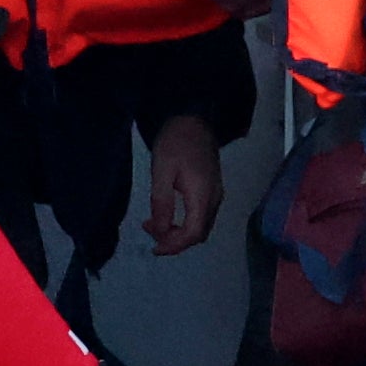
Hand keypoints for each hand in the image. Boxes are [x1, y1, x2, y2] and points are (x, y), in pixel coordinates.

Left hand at [143, 116, 221, 255]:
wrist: (193, 118)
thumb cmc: (176, 141)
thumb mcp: (162, 171)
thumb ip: (161, 203)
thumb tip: (160, 231)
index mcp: (203, 194)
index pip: (193, 232)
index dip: (174, 245)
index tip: (154, 248)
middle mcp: (214, 198)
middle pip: (199, 234)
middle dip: (174, 241)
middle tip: (149, 234)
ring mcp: (216, 194)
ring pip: (200, 226)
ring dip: (177, 232)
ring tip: (152, 224)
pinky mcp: (212, 190)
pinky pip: (200, 216)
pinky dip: (183, 222)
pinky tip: (165, 215)